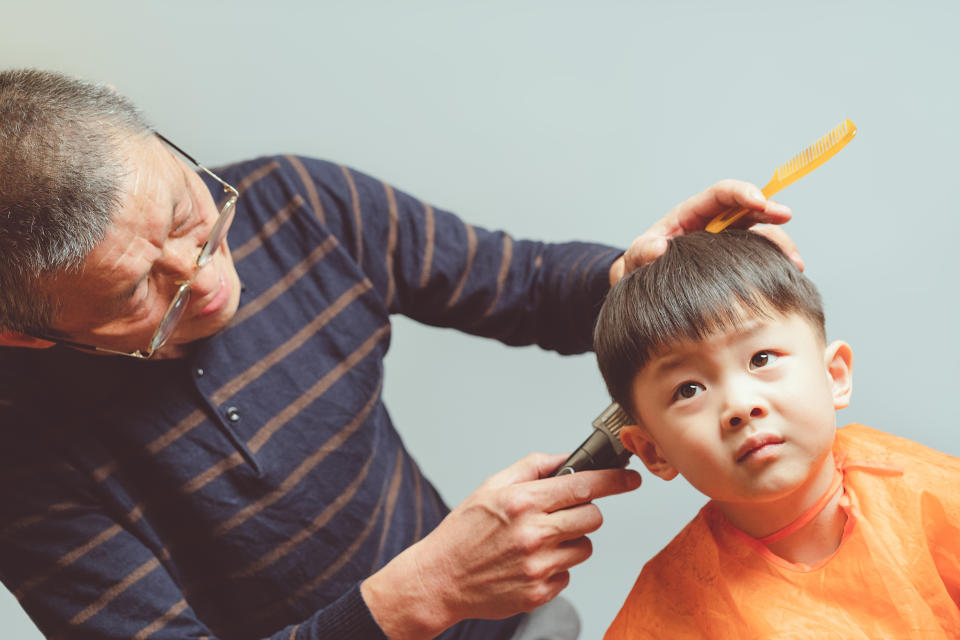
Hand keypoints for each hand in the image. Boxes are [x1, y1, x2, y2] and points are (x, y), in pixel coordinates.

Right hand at [361, 453, 641, 638]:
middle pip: (592, 517)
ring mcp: (538, 566)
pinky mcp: (539, 592)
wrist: (440, 579)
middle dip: (584, 512)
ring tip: (538, 541)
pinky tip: (529, 563)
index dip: (613, 480)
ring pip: (585, 547)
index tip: (630, 478)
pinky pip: (568, 574)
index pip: (583, 485)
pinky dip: (556, 567)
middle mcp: (533, 533)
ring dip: (571, 541)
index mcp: (522, 501)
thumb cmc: (463, 531)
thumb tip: (566, 458)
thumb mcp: (491, 487)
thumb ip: (532, 468)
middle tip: (561, 515)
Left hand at [609, 179, 799, 284]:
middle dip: (769, 210)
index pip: (721, 195)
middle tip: (786, 216)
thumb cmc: (638, 268)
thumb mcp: (634, 259)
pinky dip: (775, 267)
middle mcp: (714, 226)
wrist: (642, 293)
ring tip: (794, 264)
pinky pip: (759, 261)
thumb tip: (657, 247)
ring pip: (760, 236)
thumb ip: (641, 252)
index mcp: (691, 215)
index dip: (741, 192)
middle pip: (748, 209)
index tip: (759, 200)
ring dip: (780, 245)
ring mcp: (727, 246)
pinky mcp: (735, 266)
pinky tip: (787, 280)